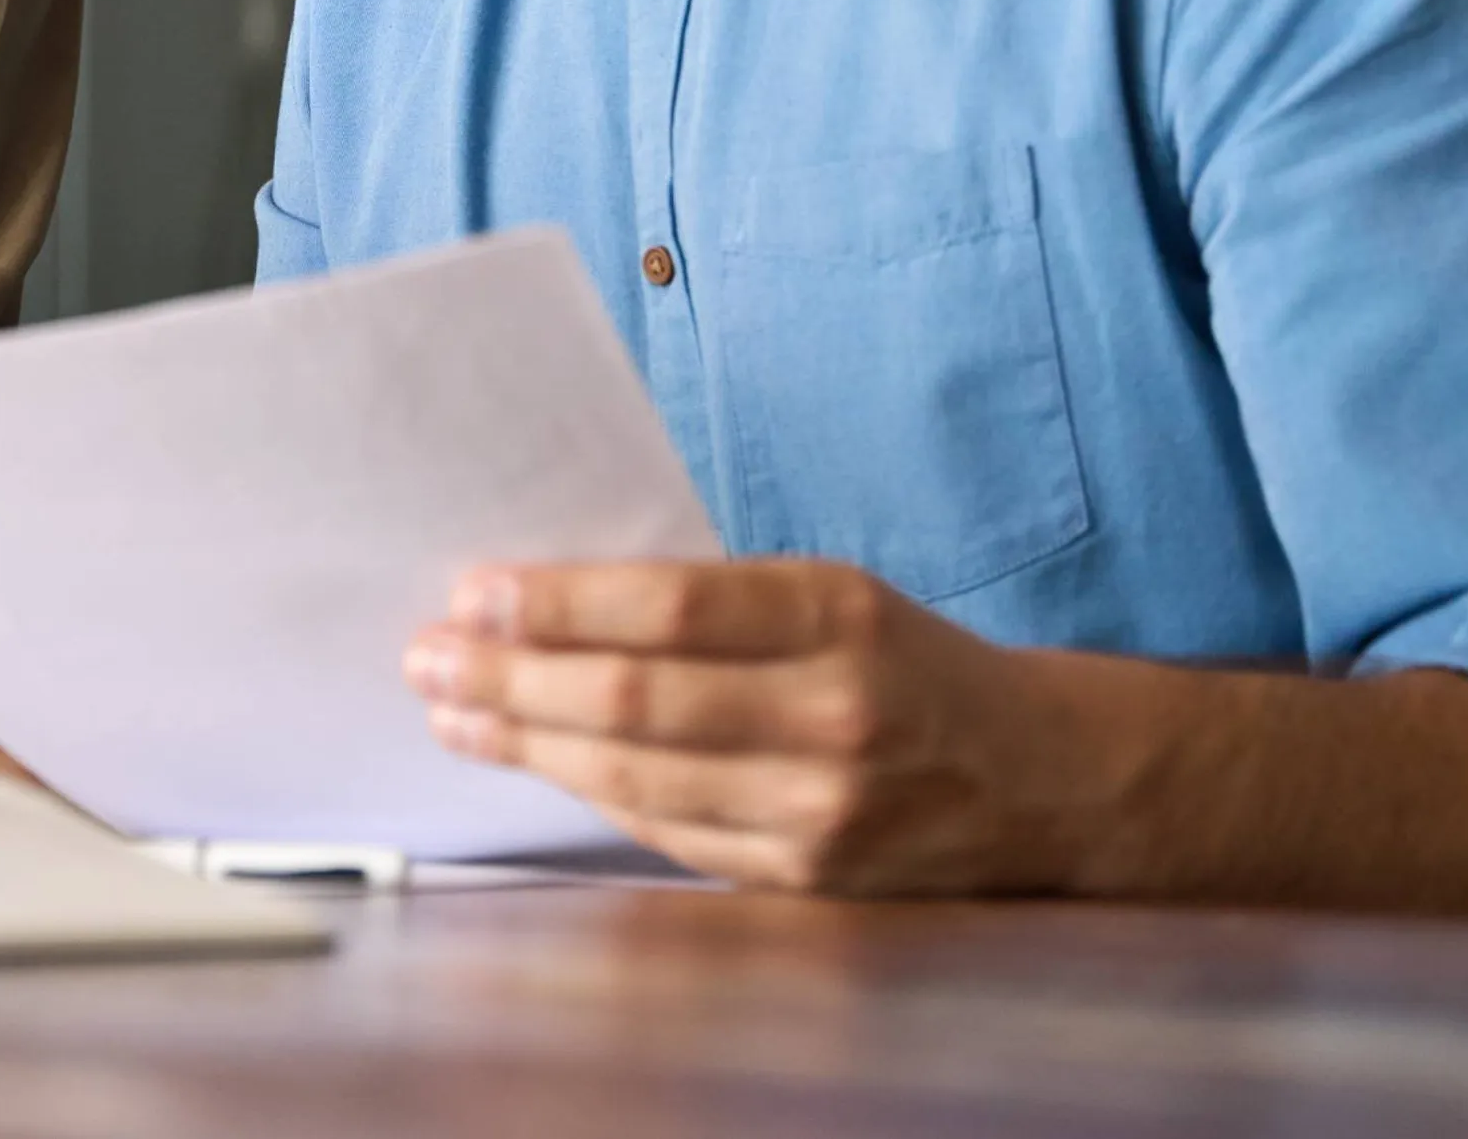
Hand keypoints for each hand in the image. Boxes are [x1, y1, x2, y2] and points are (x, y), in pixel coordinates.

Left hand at [403, 557, 1080, 896]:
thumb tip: (546, 599)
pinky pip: (666, 832)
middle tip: (428, 655)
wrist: (1039, 777)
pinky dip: (588, 792)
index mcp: (837, 614)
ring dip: (524, 743)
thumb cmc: (904, 660)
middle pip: (636, 701)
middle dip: (511, 678)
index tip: (472, 592)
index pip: (671, 604)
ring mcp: (820, 808)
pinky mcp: (805, 876)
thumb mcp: (827, 590)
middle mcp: (833, 714)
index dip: (559, 603)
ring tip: (453, 710)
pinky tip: (530, 761)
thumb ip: (708, 598)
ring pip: (636, 778)